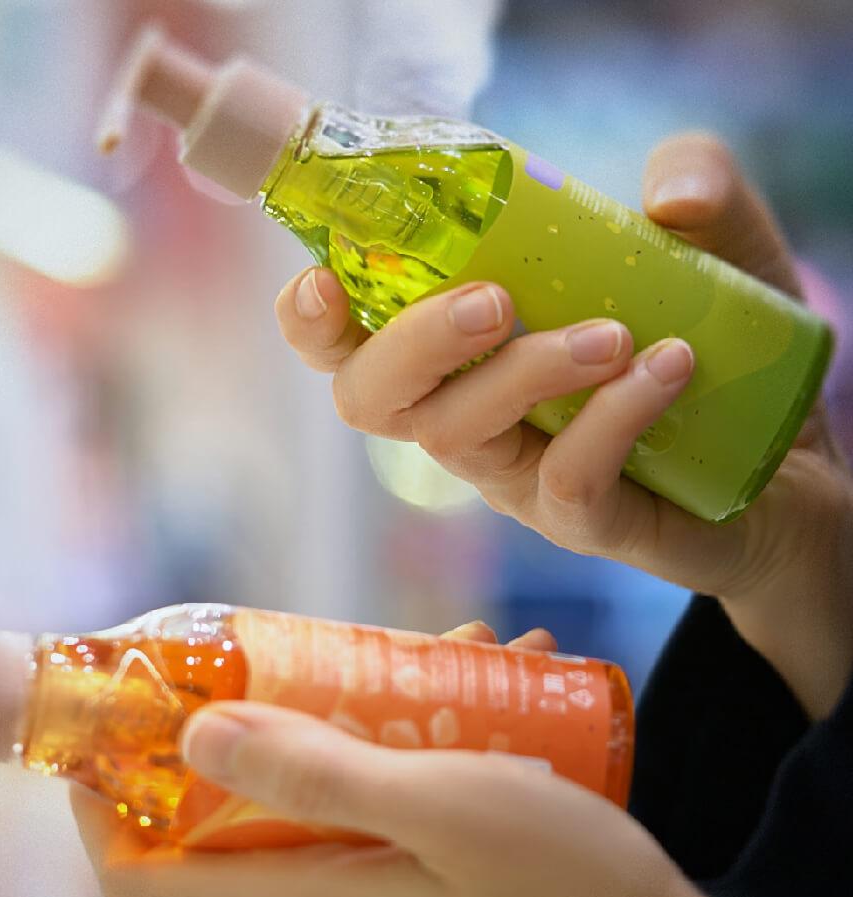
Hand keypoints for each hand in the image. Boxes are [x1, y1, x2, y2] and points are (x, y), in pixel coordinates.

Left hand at [72, 626, 723, 896]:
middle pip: (224, 826)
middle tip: (306, 646)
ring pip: (310, 810)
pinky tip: (485, 694)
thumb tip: (199, 732)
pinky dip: (397, 759)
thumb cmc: (568, 896)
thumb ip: (316, 771)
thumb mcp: (443, 808)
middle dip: (253, 724)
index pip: (138, 882)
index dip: (99, 803)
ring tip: (450, 652)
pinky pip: (368, 824)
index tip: (116, 720)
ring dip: (350, 725)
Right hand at [275, 133, 852, 718]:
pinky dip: (610, 417)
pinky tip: (668, 367)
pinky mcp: (580, 521)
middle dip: (412, 344)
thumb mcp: (712, 241)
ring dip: (524, 372)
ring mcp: (515, 478)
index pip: (345, 345)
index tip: (322, 279)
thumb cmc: (712, 339)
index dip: (309, 322)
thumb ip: (695, 181)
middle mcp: (465, 418)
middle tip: (493, 301)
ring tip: (612, 333)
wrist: (781, 454)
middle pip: (369, 400)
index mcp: (457, 353)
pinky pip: (566, 480)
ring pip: (458, 436)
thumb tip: (670, 200)